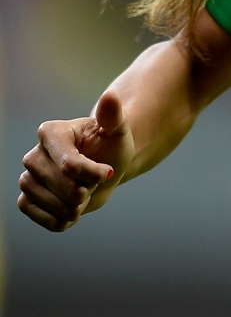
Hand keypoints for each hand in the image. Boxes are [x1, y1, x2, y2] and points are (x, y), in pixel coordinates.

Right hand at [19, 90, 132, 230]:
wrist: (104, 170)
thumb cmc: (110, 148)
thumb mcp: (117, 131)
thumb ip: (113, 116)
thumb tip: (111, 95)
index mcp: (51, 133)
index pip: (70, 165)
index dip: (95, 174)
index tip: (108, 171)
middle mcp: (33, 156)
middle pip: (64, 188)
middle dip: (88, 190)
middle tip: (93, 182)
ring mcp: (27, 180)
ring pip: (56, 205)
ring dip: (79, 206)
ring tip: (84, 193)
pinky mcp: (26, 201)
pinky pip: (46, 220)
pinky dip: (65, 219)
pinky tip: (73, 208)